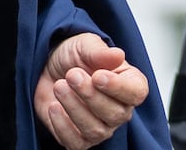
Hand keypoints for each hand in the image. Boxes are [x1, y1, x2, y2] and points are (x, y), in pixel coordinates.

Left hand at [34, 32, 147, 148]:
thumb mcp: (85, 45)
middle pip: (115, 114)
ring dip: (74, 108)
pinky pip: (75, 143)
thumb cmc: (74, 57)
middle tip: (72, 75)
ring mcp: (101, 127)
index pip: (136, 93)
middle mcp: (119, 110)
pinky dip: (62, 126)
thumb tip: (118, 55)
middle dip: (90, 94)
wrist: (49, 68)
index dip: (119, 87)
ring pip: (95, 130)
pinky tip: (53, 106)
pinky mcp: (79, 139)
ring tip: (59, 86)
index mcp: (129, 83)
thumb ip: (100, 52)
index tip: (98, 76)